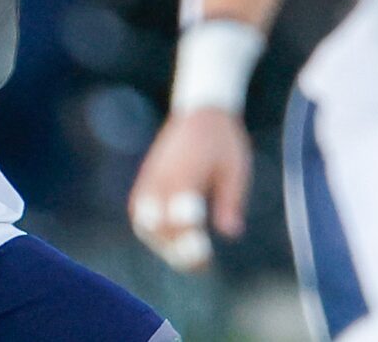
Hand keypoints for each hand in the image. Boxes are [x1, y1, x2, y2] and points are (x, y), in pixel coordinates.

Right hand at [130, 107, 250, 273]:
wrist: (201, 112)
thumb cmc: (223, 140)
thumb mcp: (235, 167)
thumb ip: (230, 199)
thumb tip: (231, 233)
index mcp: (184, 173)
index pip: (180, 217)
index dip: (190, 241)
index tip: (206, 254)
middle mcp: (160, 179)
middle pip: (159, 228)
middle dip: (177, 250)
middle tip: (202, 264)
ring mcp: (148, 181)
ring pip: (146, 226)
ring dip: (165, 246)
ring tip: (191, 260)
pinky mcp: (144, 183)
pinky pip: (141, 217)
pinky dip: (155, 234)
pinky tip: (175, 245)